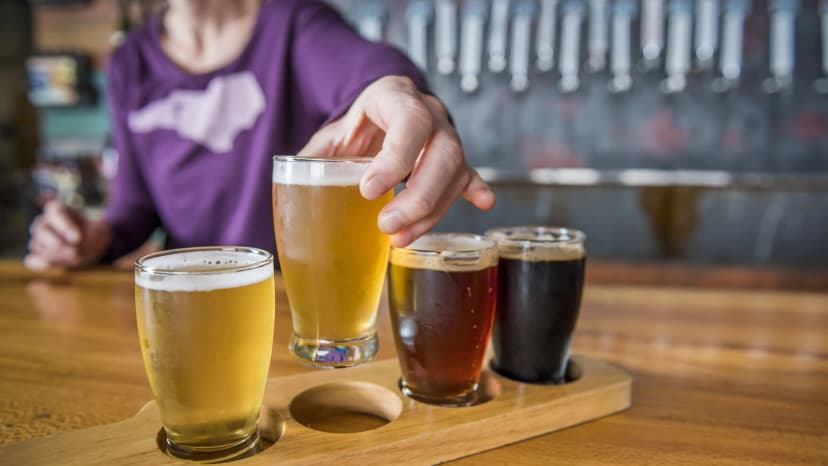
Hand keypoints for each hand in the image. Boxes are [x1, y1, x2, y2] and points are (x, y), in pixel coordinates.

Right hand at [24, 200, 112, 270]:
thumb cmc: (94, 233)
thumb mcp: (99, 230)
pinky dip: (42, 265)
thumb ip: (90, 235)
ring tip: (73, 259)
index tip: (77, 239)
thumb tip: (75, 245)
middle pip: (41, 229)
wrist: (93, 246)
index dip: (65, 226)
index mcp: (57, 209)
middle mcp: (44, 222)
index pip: (55, 213)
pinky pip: (32, 259)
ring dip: (54, 255)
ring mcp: (38, 238)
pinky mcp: (37, 254)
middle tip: (74, 253)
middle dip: (57, 243)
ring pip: (37, 245)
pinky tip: (56, 268)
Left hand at [299, 76, 494, 246]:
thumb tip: (290, 184)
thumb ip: (316, 157)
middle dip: (418, 196)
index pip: (408, 121)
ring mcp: (448, 137)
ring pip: (456, 171)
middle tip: (387, 225)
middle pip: (442, 152)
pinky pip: (469, 175)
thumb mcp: (333, 133)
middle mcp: (432, 114)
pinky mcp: (456, 160)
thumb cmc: (359, 123)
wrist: (382, 108)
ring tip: (400, 237)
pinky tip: (482, 202)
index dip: (395, 157)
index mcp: (397, 98)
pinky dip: (475, 190)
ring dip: (432, 210)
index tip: (369, 189)